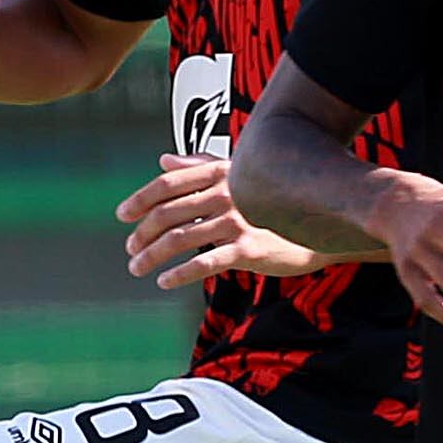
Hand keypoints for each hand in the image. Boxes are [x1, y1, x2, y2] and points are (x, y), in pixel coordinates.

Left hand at [122, 153, 325, 288]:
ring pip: (179, 239)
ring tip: (138, 268)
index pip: (168, 184)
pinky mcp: (248, 249)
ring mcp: (237, 221)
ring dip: (151, 256)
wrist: (321, 228)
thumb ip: (201, 167)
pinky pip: (204, 263)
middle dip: (142, 233)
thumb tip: (163, 160)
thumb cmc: (275, 203)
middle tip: (130, 249)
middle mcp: (226, 193)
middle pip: (167, 213)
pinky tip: (165, 281)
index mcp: (221, 173)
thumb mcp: (239, 177)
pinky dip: (179, 274)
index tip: (122, 215)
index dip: (140, 199)